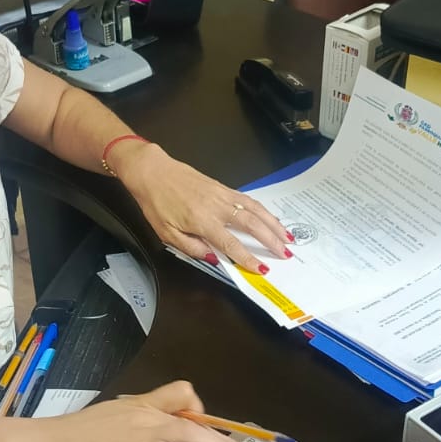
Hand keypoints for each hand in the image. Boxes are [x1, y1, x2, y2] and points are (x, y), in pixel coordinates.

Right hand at [13, 380, 263, 441]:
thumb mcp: (103, 431)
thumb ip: (127, 436)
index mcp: (136, 405)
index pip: (180, 393)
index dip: (200, 411)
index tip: (208, 431)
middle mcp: (143, 413)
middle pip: (195, 416)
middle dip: (225, 438)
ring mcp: (140, 430)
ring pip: (192, 433)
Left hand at [112, 142, 291, 272]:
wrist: (153, 172)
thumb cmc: (157, 204)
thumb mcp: (166, 233)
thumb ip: (191, 248)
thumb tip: (214, 258)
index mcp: (202, 222)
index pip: (231, 244)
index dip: (248, 258)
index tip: (262, 269)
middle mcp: (217, 207)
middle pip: (251, 225)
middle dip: (271, 240)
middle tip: (285, 254)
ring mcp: (222, 195)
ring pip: (255, 210)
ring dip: (273, 224)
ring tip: (287, 237)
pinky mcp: (223, 187)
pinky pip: (248, 200)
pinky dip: (263, 210)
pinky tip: (271, 218)